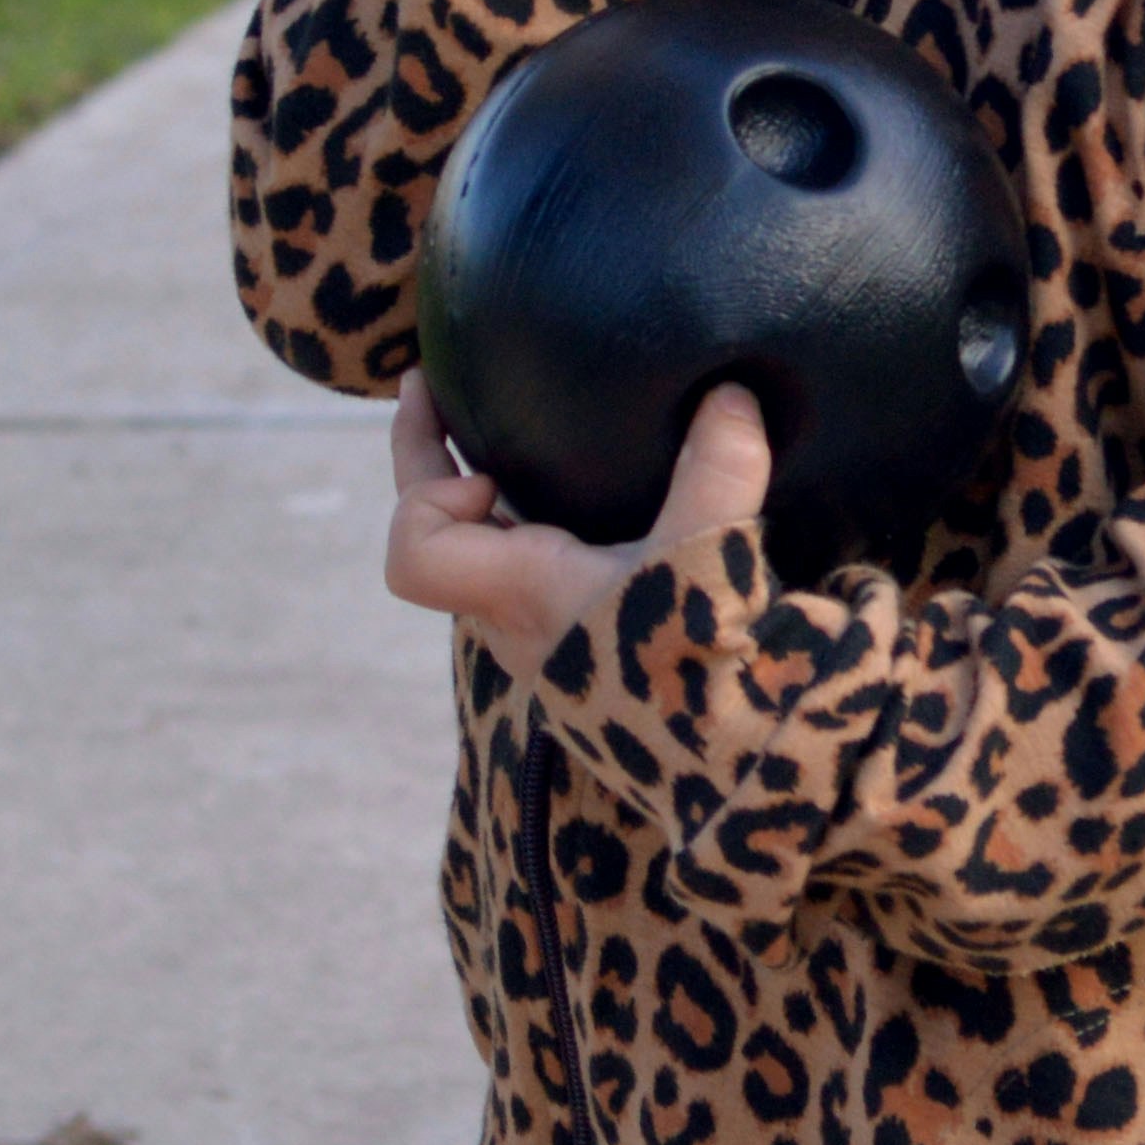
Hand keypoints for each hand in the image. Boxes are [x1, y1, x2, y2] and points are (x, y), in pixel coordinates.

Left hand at [383, 375, 771, 670]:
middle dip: (429, 459)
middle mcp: (512, 617)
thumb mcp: (709, 555)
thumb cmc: (700, 665)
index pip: (411, 552)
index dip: (426, 494)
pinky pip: (518, 577)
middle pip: (429, 538)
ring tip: (501, 436)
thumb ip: (719, 468)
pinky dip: (522, 532)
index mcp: (520, 591)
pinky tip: (574, 503)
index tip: (489, 471)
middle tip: (432, 386)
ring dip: (477, 500)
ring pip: (473, 559)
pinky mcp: (573, 645)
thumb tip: (732, 393)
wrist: (733, 758)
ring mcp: (538, 636)